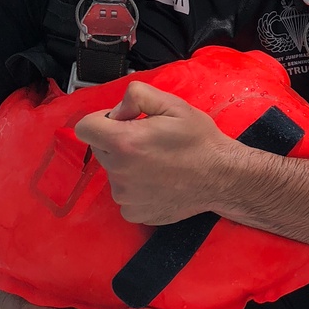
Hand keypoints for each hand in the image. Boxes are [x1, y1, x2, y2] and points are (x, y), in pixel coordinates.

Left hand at [74, 82, 230, 223]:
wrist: (223, 178)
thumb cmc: (201, 141)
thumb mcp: (174, 105)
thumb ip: (137, 96)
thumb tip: (117, 110)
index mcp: (124, 142)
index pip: (85, 128)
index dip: (103, 120)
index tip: (124, 122)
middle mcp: (119, 172)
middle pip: (99, 149)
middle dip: (117, 141)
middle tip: (149, 141)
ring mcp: (125, 196)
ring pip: (113, 172)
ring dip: (127, 165)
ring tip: (158, 163)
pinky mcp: (134, 213)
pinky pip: (124, 195)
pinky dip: (136, 187)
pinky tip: (159, 182)